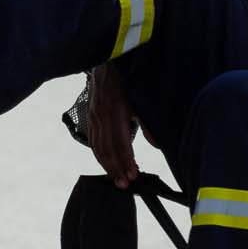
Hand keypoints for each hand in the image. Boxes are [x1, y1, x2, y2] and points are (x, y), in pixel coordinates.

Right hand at [87, 64, 138, 188]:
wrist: (106, 63)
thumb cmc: (127, 81)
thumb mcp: (140, 98)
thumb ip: (147, 122)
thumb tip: (157, 145)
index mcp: (116, 112)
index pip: (120, 144)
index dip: (127, 161)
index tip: (134, 175)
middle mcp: (102, 117)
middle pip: (107, 150)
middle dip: (116, 169)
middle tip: (125, 185)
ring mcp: (94, 118)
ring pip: (98, 148)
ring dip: (107, 166)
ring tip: (116, 180)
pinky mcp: (90, 118)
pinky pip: (93, 141)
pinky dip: (99, 155)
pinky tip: (106, 164)